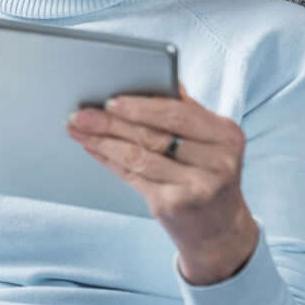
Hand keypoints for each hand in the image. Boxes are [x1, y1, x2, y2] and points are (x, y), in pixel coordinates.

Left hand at [65, 83, 258, 284]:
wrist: (221, 230)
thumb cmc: (208, 172)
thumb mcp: (209, 139)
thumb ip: (185, 110)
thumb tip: (155, 74)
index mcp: (226, 135)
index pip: (177, 114)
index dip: (140, 106)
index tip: (110, 99)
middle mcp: (218, 162)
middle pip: (153, 136)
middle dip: (111, 122)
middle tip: (81, 113)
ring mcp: (197, 188)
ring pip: (138, 157)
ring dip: (102, 141)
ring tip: (77, 128)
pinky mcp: (174, 206)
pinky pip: (133, 176)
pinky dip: (108, 159)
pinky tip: (92, 147)